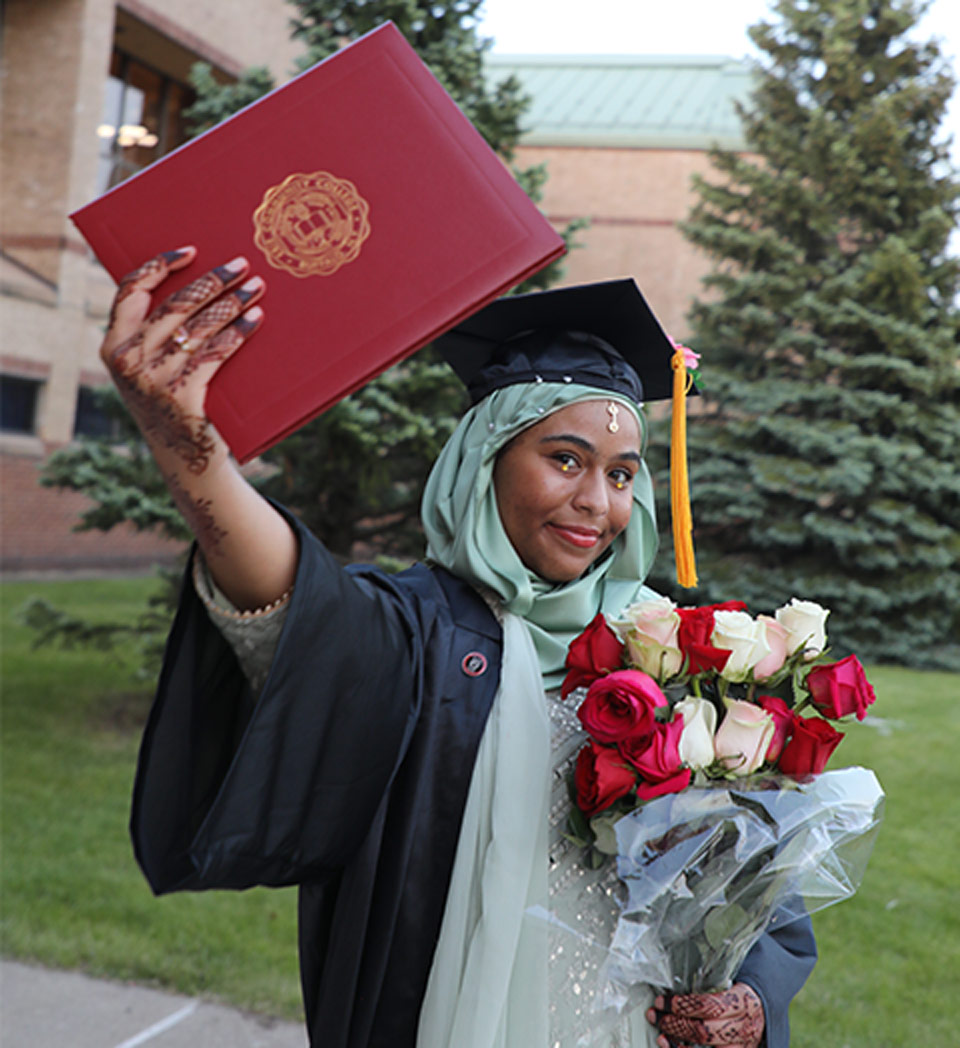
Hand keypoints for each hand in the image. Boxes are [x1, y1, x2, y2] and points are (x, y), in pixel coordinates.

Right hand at [101, 246, 263, 478]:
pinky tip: (256, 319)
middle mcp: (126, 360)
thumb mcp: (152, 370)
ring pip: (198, 325)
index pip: (130, 291)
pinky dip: (238, 332)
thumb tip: (200, 287)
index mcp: (112, 347)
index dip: (161, 265)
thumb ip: (158, 336)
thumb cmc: (176, 405)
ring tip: (256, 288)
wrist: (186, 460)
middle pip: (174, 305)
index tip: (192, 251)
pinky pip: (215, 351)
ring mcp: (151, 379)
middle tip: (241, 265)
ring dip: (232, 302)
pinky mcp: (180, 395)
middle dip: (212, 280)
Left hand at [646, 982, 763, 1047]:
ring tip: (661, 1033)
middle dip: (675, 1024)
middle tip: (656, 1015)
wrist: (765, 1006)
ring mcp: (743, 1045)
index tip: (663, 1000)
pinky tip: (673, 1046)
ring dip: (679, 1043)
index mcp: (743, 1000)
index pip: (709, 1005)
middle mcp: (745, 1027)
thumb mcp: (731, 976)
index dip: (683, 1004)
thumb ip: (710, 976)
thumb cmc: (740, 988)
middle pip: (706, 1031)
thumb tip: (677, 969)